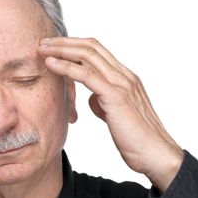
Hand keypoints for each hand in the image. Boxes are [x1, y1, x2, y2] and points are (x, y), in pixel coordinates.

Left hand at [37, 37, 183, 190]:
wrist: (156, 155)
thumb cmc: (136, 139)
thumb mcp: (116, 115)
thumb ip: (104, 102)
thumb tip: (91, 98)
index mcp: (124, 78)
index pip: (97, 51)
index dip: (73, 46)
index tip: (53, 47)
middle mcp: (124, 76)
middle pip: (91, 47)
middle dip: (64, 42)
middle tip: (43, 42)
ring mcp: (122, 84)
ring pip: (88, 55)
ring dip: (61, 49)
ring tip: (41, 48)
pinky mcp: (116, 96)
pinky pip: (87, 75)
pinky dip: (66, 67)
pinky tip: (50, 64)